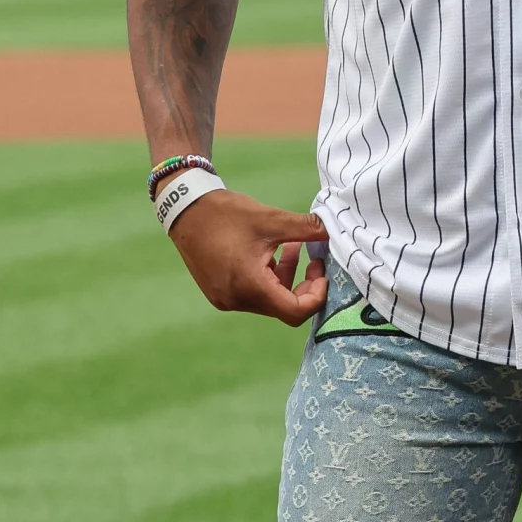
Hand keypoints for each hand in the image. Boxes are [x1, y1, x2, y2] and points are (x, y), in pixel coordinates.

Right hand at [168, 191, 328, 326]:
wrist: (186, 210)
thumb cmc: (227, 214)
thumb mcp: (272, 219)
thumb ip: (307, 229)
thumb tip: (335, 231)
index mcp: (249, 286)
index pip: (294, 312)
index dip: (316, 296)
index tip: (322, 271)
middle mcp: (236, 300)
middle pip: (283, 307)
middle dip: (305, 285)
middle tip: (314, 258)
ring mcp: (225, 298)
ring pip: (269, 299)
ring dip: (287, 277)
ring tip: (294, 246)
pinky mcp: (219, 291)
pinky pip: (253, 292)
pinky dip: (269, 276)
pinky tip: (273, 251)